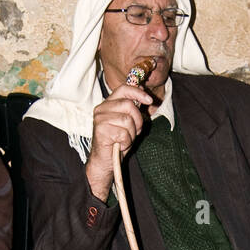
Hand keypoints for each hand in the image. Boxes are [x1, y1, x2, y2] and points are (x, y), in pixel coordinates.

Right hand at [85, 84, 151, 199]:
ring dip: (131, 133)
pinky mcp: (100, 131)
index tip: (150, 100)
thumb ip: (133, 108)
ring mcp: (99, 119)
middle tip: (135, 131)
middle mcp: (101, 109)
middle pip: (129, 105)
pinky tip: (120, 145)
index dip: (138, 93)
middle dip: (138, 120)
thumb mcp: (128, 122)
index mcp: (108, 103)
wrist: (104, 160)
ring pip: (127, 120)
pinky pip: (123, 133)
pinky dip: (126, 142)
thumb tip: (143, 92)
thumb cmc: (117, 141)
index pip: (123, 89)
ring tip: (125, 139)